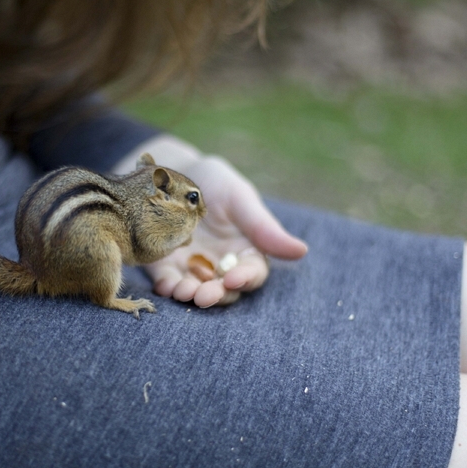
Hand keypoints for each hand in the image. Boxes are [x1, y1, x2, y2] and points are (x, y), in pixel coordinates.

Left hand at [144, 155, 307, 307]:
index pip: (252, 272)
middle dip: (215, 294)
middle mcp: (221, 265)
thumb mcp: (239, 198)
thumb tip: (302, 251)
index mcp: (246, 250)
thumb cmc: (214, 182)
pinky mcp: (165, 266)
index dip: (245, 278)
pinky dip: (166, 287)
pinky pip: (167, 282)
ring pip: (196, 290)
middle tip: (204, 295)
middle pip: (224, 290)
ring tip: (183, 291)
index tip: (233, 278)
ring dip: (190, 295)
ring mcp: (193, 268)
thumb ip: (264, 228)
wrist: (172, 172)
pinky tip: (164, 287)